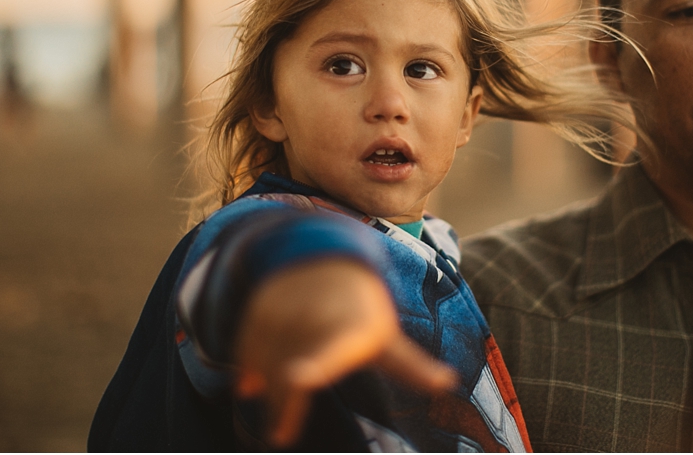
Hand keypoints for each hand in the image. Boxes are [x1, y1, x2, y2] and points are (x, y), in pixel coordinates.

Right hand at [233, 258, 457, 446]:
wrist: (326, 257)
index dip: (313, 365)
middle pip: (289, 370)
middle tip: (281, 434)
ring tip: (274, 414)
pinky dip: (245, 365)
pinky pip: (247, 344)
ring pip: (265, 360)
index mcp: (350, 328)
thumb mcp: (386, 337)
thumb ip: (411, 366)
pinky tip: (249, 385)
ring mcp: (284, 309)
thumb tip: (447, 382)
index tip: (298, 378)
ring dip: (265, 389)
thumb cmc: (362, 310)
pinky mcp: (259, 306)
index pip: (330, 350)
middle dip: (282, 405)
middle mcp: (314, 315)